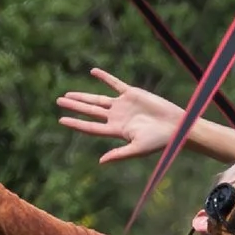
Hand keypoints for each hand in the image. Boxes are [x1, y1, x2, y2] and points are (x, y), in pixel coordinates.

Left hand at [59, 71, 189, 167]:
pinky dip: (105, 78)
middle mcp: (117, 117)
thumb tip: (101, 162)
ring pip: (99, 99)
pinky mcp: (132, 94)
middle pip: (91, 111)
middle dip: (75, 107)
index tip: (61, 120)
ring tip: (68, 94)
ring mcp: (124, 105)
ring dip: (84, 96)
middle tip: (59, 102)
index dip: (76, 123)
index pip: (91, 127)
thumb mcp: (137, 149)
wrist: (176, 126)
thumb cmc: (159, 141)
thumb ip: (119, 154)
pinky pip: (115, 84)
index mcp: (116, 131)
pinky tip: (93, 72)